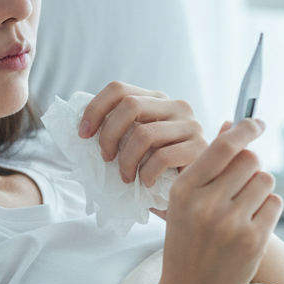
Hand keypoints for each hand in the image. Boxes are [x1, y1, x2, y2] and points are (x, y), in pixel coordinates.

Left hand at [78, 81, 206, 186]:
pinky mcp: (200, 148)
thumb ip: (119, 132)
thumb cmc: (158, 171)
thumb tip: (84, 129)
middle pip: (130, 104)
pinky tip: (145, 183)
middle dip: (109, 134)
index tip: (83, 134)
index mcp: (157, 100)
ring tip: (125, 177)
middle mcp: (176, 105)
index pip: (118, 88)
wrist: (192, 195)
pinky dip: (146, 173)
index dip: (95, 108)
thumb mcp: (135, 146)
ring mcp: (191, 125)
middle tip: (105, 158)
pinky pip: (162, 157)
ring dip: (126, 160)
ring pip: (144, 133)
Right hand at [156, 118, 282, 283]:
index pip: (223, 147)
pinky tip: (251, 224)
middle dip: (251, 166)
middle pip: (249, 160)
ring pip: (265, 180)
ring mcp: (231, 223)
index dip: (244, 128)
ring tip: (244, 207)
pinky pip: (274, 203)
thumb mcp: (185, 203)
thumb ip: (208, 165)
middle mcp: (206, 204)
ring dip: (260, 188)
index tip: (257, 122)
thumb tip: (232, 125)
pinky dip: (267, 209)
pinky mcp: (253, 240)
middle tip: (242, 182)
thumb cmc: (187, 243)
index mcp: (184, 190)